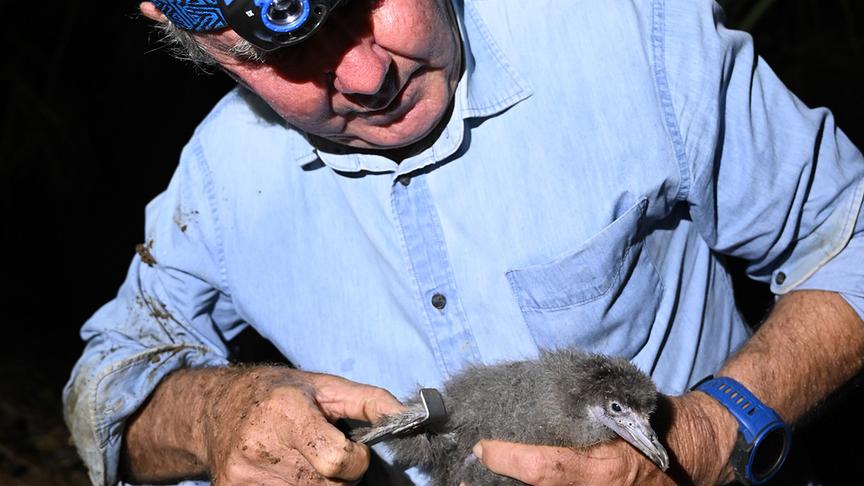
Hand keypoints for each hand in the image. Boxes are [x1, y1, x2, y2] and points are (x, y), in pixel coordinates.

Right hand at [203, 366, 402, 484]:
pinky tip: (288, 473)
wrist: (215, 409)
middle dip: (340, 476)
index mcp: (285, 412)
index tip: (353, 450)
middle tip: (327, 454)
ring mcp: (243, 475)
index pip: (337, 461)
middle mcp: (259, 445)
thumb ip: (369, 400)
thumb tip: (408, 415)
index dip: (356, 460)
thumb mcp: (323, 386)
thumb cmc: (277, 394)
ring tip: (307, 461)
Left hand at [467, 393, 736, 485]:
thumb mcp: (619, 408)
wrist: (693, 455)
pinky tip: (505, 479)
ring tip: (474, 478)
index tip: (483, 447)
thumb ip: (581, 409)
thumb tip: (530, 399)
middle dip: (498, 482)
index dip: (509, 459)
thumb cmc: (652, 422)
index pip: (545, 469)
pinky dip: (529, 485)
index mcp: (604, 468)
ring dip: (507, 485)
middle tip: (466, 472)